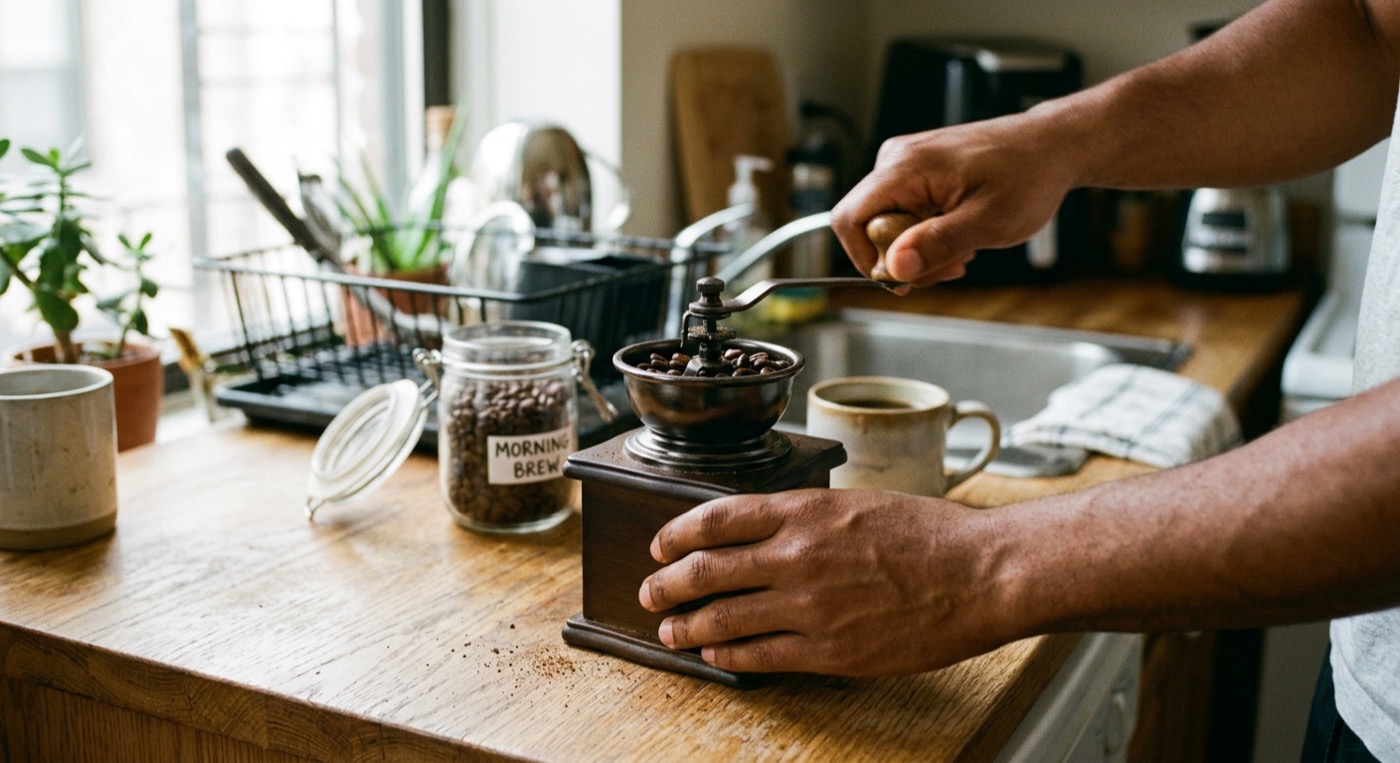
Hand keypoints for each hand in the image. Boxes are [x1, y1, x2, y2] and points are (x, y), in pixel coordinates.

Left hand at [638, 489, 1014, 675]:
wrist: (981, 574)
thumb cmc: (931, 535)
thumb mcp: (859, 502)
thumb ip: (808, 516)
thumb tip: (766, 529)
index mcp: (805, 511)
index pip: (716, 517)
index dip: (676, 532)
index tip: (659, 544)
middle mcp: (797, 554)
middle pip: (706, 568)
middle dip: (667, 583)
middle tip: (651, 591)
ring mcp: (810, 605)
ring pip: (723, 617)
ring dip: (687, 625)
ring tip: (670, 631)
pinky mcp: (829, 649)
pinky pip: (760, 655)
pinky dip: (728, 655)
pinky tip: (716, 655)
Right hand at [831, 113, 1077, 284]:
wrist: (1052, 147)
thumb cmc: (1029, 175)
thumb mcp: (989, 221)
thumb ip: (938, 243)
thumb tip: (895, 268)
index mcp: (905, 166)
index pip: (849, 219)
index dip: (867, 259)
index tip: (904, 279)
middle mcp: (896, 159)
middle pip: (868, 227)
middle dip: (903, 258)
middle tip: (949, 267)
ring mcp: (905, 164)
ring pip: (887, 225)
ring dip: (919, 249)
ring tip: (963, 250)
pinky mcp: (917, 172)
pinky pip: (903, 214)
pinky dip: (927, 234)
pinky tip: (959, 234)